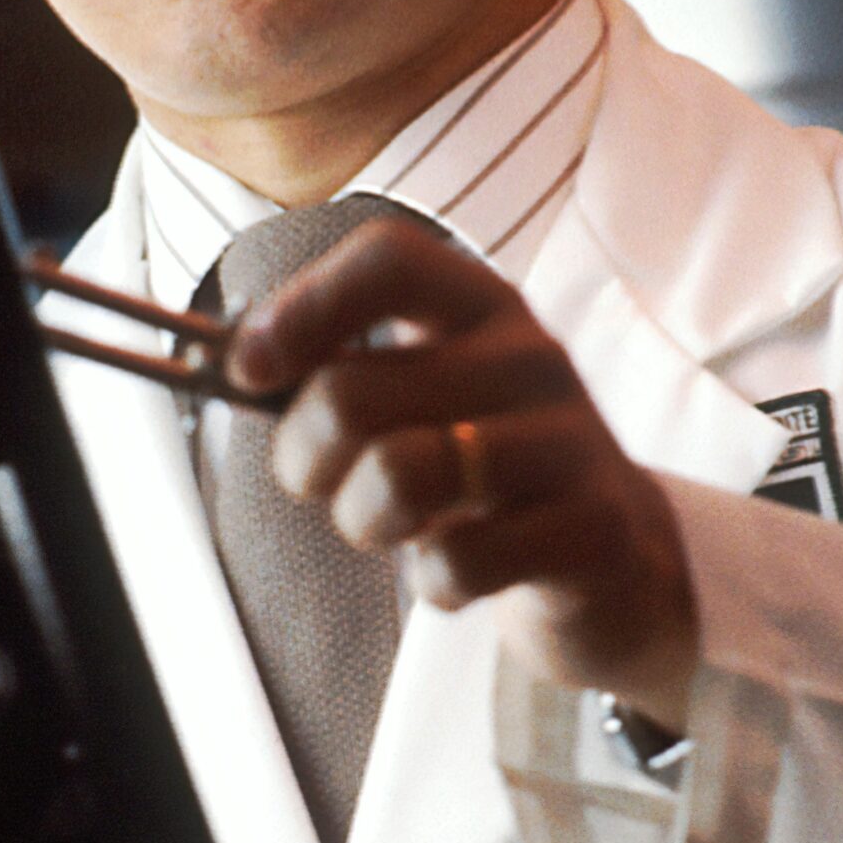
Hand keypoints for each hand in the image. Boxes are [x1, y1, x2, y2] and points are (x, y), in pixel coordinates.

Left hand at [225, 215, 698, 721]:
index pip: (388, 260)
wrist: (613, 560)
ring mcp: (570, 440)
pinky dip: (433, 583)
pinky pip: (456, 563)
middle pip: (350, 392)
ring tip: (391, 525)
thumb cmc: (477, 468)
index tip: (249, 367)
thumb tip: (230, 360)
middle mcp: (530, 355)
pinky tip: (460, 571)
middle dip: (304, 458)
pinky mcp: (595, 528)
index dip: (303, 305)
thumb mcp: (414, 399)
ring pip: (398, 476)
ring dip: (362, 521)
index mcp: (477, 304)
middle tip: (326, 483)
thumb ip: (331, 371)